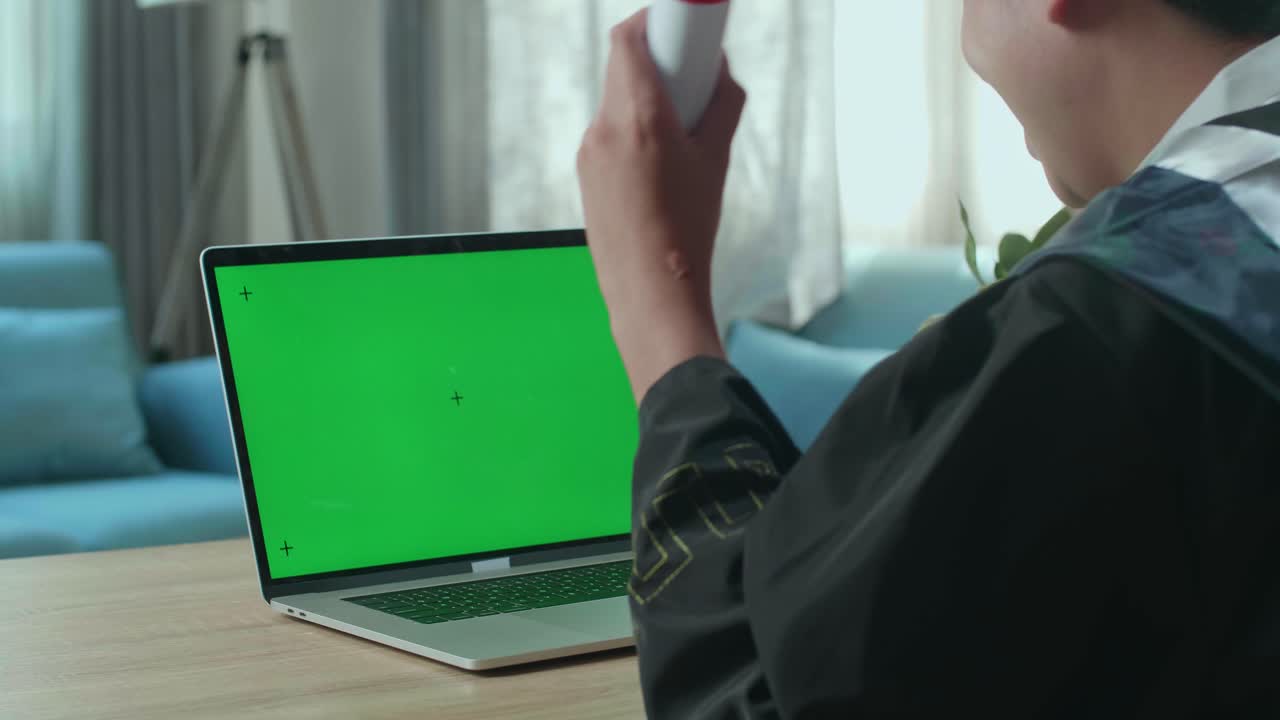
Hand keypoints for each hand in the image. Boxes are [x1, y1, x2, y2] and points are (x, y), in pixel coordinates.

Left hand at [577, 9, 746, 403]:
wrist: (651, 291)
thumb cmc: (688, 229)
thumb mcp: (717, 160)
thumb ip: (722, 104)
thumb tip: (719, 72)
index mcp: (640, 118)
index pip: (628, 37)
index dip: (652, 19)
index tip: (677, 23)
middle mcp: (605, 128)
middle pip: (622, 65)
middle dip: (657, 59)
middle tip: (690, 79)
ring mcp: (589, 151)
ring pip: (616, 99)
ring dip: (645, 98)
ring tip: (680, 135)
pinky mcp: (585, 173)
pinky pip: (609, 132)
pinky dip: (633, 129)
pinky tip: (659, 165)